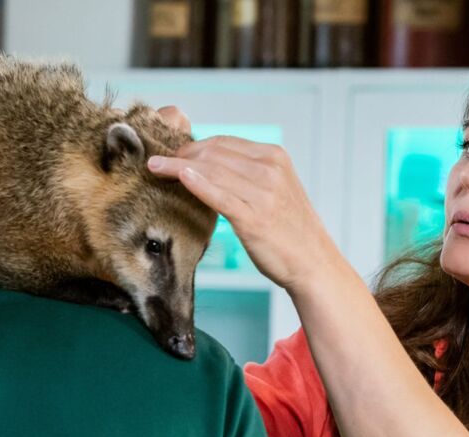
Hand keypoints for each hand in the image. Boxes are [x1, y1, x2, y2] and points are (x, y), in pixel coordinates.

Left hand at [149, 107, 340, 293]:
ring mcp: (263, 192)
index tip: (173, 154)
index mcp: (274, 157)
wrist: (313, 262)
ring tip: (155, 168)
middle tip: (158, 162)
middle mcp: (270, 169)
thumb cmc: (289, 229)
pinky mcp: (254, 217)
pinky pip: (218, 195)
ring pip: (211, 170)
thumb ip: (248, 174)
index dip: (193, 146)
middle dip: (181, 154)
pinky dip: (196, 183)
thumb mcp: (274, 189)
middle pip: (214, 152)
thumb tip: (209, 166)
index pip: (224, 142)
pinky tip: (178, 177)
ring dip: (178, 166)